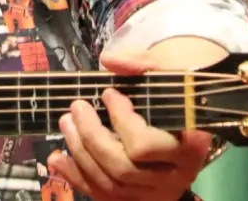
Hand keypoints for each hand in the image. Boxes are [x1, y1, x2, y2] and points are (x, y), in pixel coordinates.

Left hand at [46, 38, 225, 200]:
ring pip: (110, 184)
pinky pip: (103, 195)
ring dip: (79, 152)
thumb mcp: (169, 73)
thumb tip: (110, 60)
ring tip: (66, 122)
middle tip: (76, 107)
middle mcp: (175, 177)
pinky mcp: (139, 199)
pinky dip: (76, 176)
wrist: (190, 121)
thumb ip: (142, 63)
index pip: (143, 144)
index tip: (108, 93)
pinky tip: (58, 158)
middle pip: (122, 167)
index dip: (120, 119)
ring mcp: (156, 193)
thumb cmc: (177, 95)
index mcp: (189, 147)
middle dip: (91, 136)